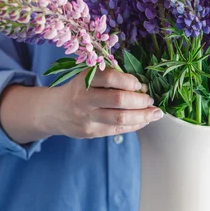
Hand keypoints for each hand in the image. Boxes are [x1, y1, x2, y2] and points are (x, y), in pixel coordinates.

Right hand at [41, 68, 162, 138]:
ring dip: (143, 116)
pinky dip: (134, 125)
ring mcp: (87, 117)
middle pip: (119, 100)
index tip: (139, 84)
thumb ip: (111, 80)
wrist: (54, 111)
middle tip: (150, 100)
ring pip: (120, 118)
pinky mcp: (91, 132)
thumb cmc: (79, 91)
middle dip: (140, 100)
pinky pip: (118, 129)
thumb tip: (141, 87)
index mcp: (85, 80)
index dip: (129, 80)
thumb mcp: (88, 78)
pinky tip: (143, 121)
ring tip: (154, 113)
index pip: (111, 78)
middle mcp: (85, 99)